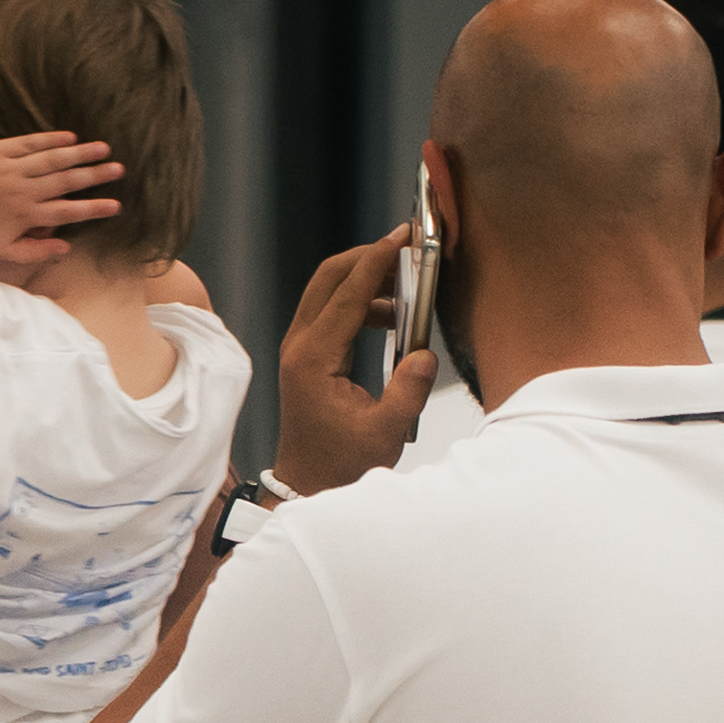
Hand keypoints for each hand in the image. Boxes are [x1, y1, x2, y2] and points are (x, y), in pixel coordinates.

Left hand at [0, 132, 123, 265]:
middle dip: (95, 175)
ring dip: (80, 153)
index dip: (94, 208)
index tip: (116, 205)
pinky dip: (50, 139)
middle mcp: (24, 190)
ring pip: (53, 159)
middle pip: (67, 181)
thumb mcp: (1, 252)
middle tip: (119, 169)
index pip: (68, 212)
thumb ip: (34, 253)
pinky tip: (70, 137)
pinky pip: (30, 143)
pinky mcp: (0, 151)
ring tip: (103, 148)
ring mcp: (13, 168)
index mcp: (27, 215)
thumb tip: (64, 248)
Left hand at [272, 228, 438, 493]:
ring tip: (407, 285)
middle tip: (405, 246)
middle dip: (366, 256)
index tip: (401, 236)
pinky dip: (360, 302)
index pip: (347, 295)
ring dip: (364, 279)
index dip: (376, 261)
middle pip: (328, 278)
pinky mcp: (306, 356)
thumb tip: (425, 354)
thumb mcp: (385, 433)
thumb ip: (408, 391)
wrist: (307, 485)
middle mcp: (299, 347)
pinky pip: (331, 312)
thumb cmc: (340, 465)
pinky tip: (392, 316)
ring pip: (327, 291)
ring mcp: (298, 350)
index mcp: (313, 360)